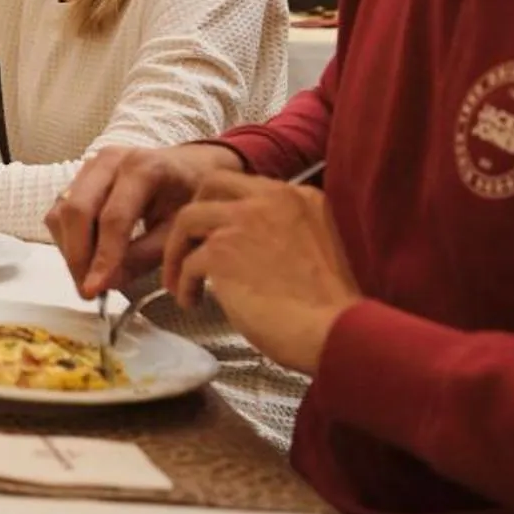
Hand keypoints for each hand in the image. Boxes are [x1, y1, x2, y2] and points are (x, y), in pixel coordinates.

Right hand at [47, 142, 245, 297]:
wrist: (187, 168)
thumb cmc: (187, 198)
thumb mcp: (178, 230)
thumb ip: (144, 256)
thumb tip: (107, 283)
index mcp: (144, 168)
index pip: (114, 218)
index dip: (103, 257)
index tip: (95, 290)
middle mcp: (110, 161)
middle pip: (77, 210)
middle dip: (77, 256)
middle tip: (86, 290)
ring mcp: (90, 167)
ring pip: (62, 212)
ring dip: (69, 250)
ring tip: (87, 277)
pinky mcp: (78, 178)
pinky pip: (59, 211)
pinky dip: (67, 240)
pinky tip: (86, 258)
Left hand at [162, 173, 359, 374]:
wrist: (336, 330)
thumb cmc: (332, 305)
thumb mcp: (316, 248)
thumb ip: (285, 232)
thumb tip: (249, 245)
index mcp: (299, 196)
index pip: (247, 184)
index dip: (225, 204)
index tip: (216, 230)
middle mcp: (270, 199)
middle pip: (212, 184)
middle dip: (193, 212)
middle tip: (188, 244)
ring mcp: (244, 221)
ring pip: (188, 219)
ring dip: (177, 251)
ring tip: (179, 280)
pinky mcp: (223, 251)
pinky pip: (188, 262)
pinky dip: (183, 284)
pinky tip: (191, 301)